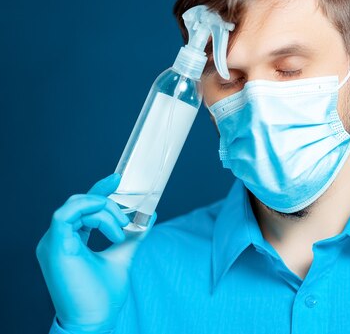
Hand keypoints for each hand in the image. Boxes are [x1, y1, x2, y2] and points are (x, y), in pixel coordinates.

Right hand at [36, 173, 156, 332]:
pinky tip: (112, 227)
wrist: (95, 319)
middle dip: (107, 202)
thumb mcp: (122, 256)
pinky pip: (64, 215)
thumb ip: (133, 236)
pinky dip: (90, 211)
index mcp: (70, 240)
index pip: (82, 206)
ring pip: (76, 206)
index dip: (99, 190)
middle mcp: (58, 239)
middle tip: (127, 219)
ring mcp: (53, 242)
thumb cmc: (102, 295)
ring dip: (104, 211)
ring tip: (121, 230)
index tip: (118, 178)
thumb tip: (148, 215)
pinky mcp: (55, 247)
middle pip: (80, 202)